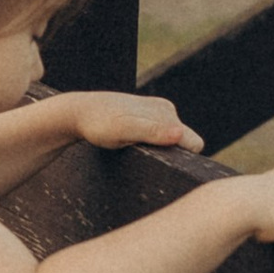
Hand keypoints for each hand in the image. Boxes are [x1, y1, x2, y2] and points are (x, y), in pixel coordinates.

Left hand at [61, 91, 203, 156]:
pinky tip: (132, 141)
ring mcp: (159, 113)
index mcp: (166, 113)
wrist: (80, 112)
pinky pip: (162, 135)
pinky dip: (152, 142)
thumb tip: (179, 134)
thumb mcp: (122, 131)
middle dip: (170, 153)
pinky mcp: (150, 116)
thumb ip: (151, 132)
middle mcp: (166, 111)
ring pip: (174, 140)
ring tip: (134, 145)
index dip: (181, 157)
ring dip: (159, 148)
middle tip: (141, 153)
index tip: (158, 161)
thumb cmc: (99, 123)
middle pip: (185, 142)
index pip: (193, 143)